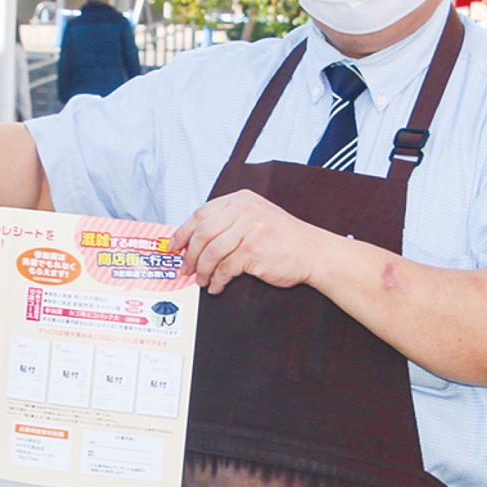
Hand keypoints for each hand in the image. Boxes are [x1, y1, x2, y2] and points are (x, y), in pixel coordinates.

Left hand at [171, 189, 324, 294]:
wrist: (312, 252)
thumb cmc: (284, 238)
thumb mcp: (256, 217)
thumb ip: (228, 222)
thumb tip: (194, 241)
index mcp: (240, 200)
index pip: (201, 214)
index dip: (183, 232)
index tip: (173, 246)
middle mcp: (243, 211)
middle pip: (202, 234)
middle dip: (190, 255)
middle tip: (185, 268)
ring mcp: (249, 229)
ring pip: (211, 253)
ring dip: (202, 271)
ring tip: (202, 281)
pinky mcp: (253, 250)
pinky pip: (225, 268)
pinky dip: (217, 280)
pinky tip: (218, 286)